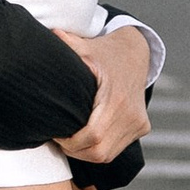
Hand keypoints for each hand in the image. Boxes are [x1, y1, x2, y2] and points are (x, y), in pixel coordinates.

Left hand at [52, 20, 151, 167]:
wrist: (136, 53)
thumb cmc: (104, 52)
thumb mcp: (85, 47)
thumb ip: (66, 43)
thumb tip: (47, 35)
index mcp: (116, 98)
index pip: (92, 135)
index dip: (71, 142)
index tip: (56, 133)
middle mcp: (131, 114)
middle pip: (99, 151)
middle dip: (75, 150)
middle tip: (59, 139)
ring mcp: (138, 123)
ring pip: (107, 155)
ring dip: (86, 152)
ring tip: (70, 140)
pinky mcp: (142, 128)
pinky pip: (116, 149)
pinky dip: (99, 149)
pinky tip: (86, 138)